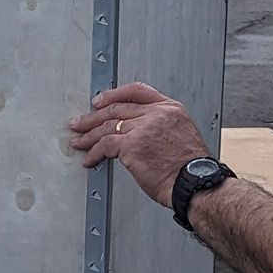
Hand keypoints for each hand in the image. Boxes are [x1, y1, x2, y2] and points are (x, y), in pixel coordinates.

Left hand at [67, 82, 207, 208]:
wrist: (194, 182)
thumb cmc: (189, 167)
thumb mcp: (180, 134)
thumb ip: (158, 125)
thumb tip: (133, 130)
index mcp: (169, 108)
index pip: (137, 91)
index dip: (114, 94)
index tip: (99, 100)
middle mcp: (156, 114)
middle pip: (116, 108)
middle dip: (93, 117)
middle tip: (80, 123)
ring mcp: (143, 128)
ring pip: (107, 126)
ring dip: (89, 136)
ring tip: (79, 142)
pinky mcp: (132, 145)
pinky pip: (105, 146)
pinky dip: (94, 153)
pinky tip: (90, 159)